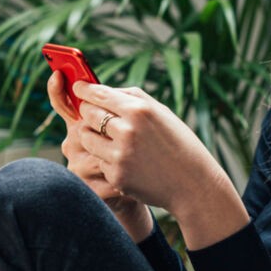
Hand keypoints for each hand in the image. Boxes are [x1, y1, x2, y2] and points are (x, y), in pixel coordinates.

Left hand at [73, 81, 248, 249]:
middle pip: (88, 114)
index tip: (78, 88)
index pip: (99, 94)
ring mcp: (120, 155)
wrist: (193, 183)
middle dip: (87, 113)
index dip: (84, 90)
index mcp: (139, 110)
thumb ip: (132, 99)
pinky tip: (127, 161)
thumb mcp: (161, 113)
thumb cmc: (179, 144)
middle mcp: (127, 131)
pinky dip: (108, 160)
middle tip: (91, 114)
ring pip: (86, 139)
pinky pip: (99, 161)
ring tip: (108, 139)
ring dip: (92, 136)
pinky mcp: (117, 176)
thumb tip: (101, 90)